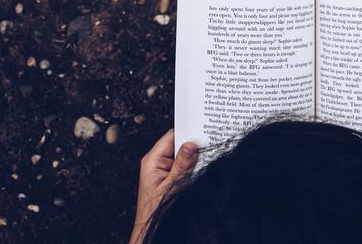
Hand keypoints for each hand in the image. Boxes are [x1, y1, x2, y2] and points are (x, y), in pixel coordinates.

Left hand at [129, 129, 198, 243]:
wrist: (152, 232)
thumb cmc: (157, 212)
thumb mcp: (172, 186)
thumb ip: (182, 164)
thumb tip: (191, 144)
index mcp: (152, 160)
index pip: (171, 136)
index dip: (186, 132)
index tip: (202, 129)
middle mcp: (157, 163)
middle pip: (178, 145)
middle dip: (193, 146)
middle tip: (209, 144)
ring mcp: (164, 171)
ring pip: (184, 157)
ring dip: (195, 159)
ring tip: (207, 159)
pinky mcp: (171, 179)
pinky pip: (185, 168)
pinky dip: (194, 168)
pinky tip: (202, 170)